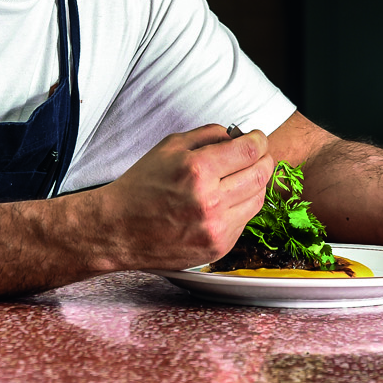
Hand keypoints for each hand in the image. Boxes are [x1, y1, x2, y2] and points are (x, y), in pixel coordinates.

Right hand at [92, 124, 272, 270]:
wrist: (119, 229)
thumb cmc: (142, 185)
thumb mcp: (169, 147)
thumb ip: (208, 135)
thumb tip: (238, 135)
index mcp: (197, 170)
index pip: (250, 150)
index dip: (259, 140)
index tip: (257, 138)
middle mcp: (210, 201)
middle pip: (261, 174)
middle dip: (263, 159)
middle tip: (256, 155)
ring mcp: (216, 228)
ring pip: (258, 199)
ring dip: (255, 183)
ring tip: (240, 176)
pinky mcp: (218, 247)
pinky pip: (244, 221)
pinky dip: (241, 206)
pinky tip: (224, 200)